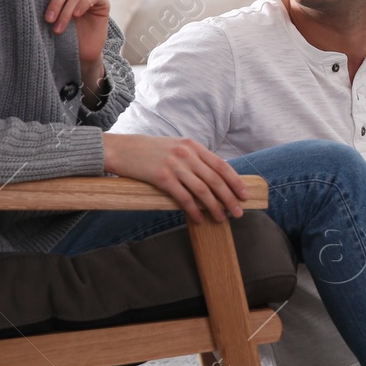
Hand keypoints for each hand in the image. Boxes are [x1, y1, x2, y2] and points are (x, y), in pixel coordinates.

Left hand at [43, 0, 110, 70]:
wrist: (80, 55)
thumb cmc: (62, 37)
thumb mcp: (51, 19)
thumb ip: (46, 4)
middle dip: (55, 2)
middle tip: (48, 19)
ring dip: (66, 11)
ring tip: (58, 29)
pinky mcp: (102, 4)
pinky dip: (83, 5)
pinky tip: (76, 16)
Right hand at [103, 133, 248, 222]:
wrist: (121, 149)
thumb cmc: (150, 152)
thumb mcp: (176, 148)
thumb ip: (194, 159)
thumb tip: (214, 179)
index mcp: (193, 146)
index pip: (221, 165)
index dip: (235, 181)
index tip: (244, 195)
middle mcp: (186, 154)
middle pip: (215, 179)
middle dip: (230, 198)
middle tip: (238, 213)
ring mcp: (174, 165)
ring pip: (202, 190)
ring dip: (214, 207)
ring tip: (222, 218)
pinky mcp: (162, 177)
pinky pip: (183, 197)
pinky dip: (194, 210)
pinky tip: (199, 219)